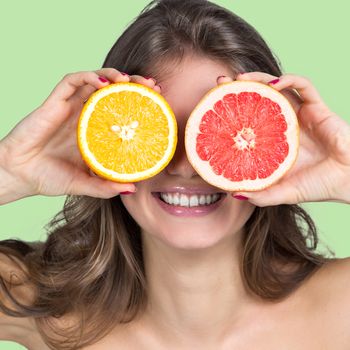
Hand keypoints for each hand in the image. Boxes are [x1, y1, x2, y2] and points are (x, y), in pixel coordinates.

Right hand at [0, 69, 160, 199]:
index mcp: (94, 131)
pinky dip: (88, 76)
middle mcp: (85, 115)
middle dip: (134, 84)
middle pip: (113, 91)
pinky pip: (71, 81)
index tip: (158, 103)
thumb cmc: (49, 177)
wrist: (18, 175)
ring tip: (130, 81)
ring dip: (114, 75)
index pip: (121, 110)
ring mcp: (70, 107)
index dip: (140, 103)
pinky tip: (103, 83)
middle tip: (151, 86)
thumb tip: (132, 188)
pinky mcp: (54, 102)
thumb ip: (105, 187)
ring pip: (95, 80)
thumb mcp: (84, 184)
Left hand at [217, 73, 349, 206]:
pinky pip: (304, 86)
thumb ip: (260, 195)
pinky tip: (275, 83)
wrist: (349, 181)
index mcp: (273, 140)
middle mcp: (283, 123)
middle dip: (239, 87)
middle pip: (258, 98)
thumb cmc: (318, 186)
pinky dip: (290, 80)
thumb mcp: (282, 193)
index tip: (212, 105)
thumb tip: (232, 194)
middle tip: (221, 83)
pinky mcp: (318, 108)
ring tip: (241, 78)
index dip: (231, 110)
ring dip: (259, 78)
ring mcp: (300, 114)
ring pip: (277, 86)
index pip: (248, 118)